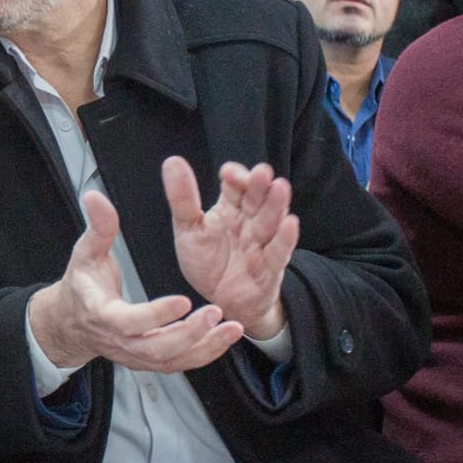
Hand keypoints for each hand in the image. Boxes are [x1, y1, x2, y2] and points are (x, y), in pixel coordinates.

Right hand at [29, 190, 244, 372]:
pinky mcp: (149, 360)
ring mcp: (136, 355)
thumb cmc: (81, 287)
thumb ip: (97, 227)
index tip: (183, 299)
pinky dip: (205, 353)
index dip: (157, 314)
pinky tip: (225, 337)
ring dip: (205, 346)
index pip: (130, 321)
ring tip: (233, 328)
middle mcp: (121, 341)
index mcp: (103, 314)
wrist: (72, 324)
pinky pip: (179, 363)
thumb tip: (95, 197)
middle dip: (190, 334)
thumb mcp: (84, 254)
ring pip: (173, 360)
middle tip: (215, 312)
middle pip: (157, 348)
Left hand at [162, 156, 297, 339]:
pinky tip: (290, 223)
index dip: (235, 177)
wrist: (219, 301)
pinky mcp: (271, 267)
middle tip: (261, 172)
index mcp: (230, 208)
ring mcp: (262, 243)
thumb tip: (172, 161)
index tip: (227, 174)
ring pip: (271, 220)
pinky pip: (279, 251)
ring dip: (276, 205)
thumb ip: (182, 198)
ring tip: (280, 188)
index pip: (236, 186)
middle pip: (257, 199)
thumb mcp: (188, 229)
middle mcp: (249, 221)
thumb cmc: (207, 262)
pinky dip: (285, 238)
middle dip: (259, 186)